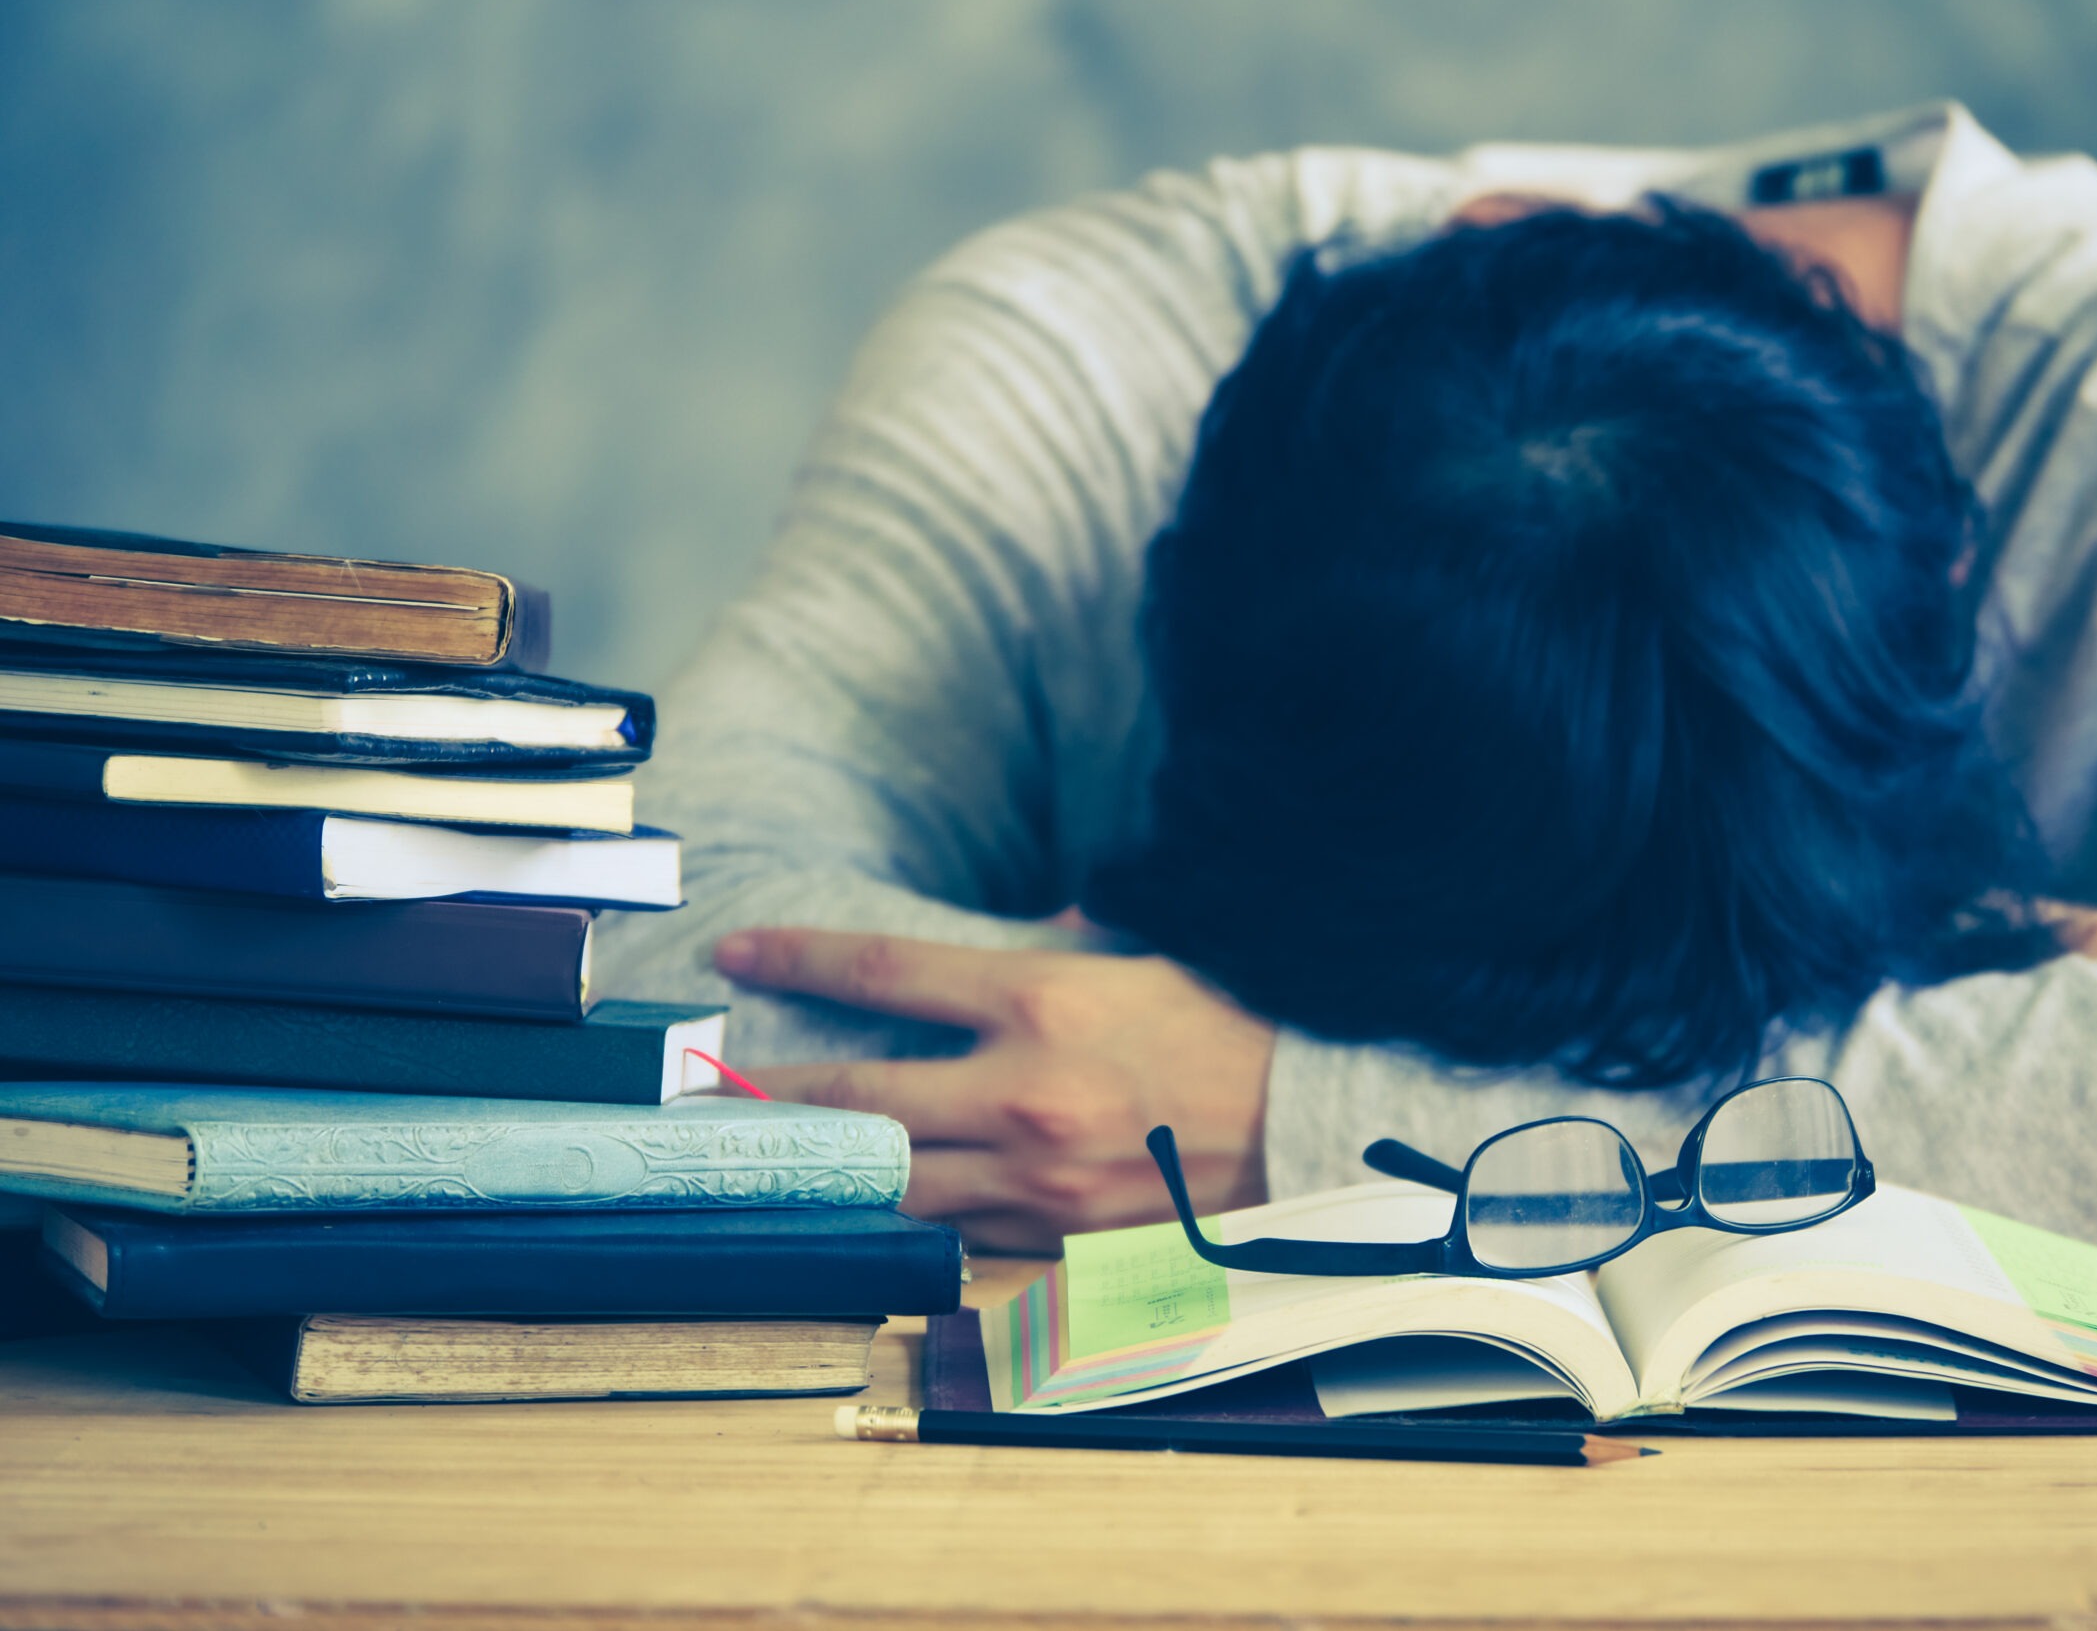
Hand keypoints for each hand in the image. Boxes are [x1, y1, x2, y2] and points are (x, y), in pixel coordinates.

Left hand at [712, 928, 1276, 1253]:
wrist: (1318, 1128)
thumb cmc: (1239, 1025)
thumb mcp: (1149, 953)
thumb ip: (1067, 940)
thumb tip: (1029, 925)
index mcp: (1043, 1001)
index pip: (884, 973)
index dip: (797, 959)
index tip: (737, 951)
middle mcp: (1023, 1093)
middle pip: (858, 1095)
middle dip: (774, 1089)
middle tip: (711, 1083)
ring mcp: (1037, 1177)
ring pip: (892, 1181)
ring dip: (824, 1168)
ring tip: (767, 1154)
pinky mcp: (1059, 1238)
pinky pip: (959, 1229)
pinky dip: (911, 1215)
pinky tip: (870, 1206)